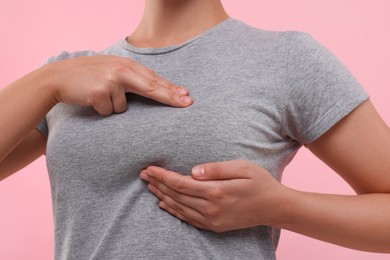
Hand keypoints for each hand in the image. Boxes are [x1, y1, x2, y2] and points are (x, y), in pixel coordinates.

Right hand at [45, 55, 191, 114]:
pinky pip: (109, 111)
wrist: (58, 77)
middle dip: (170, 97)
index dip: (171, 88)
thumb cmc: (88, 75)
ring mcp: (110, 81)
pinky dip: (101, 110)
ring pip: (123, 107)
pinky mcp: (99, 92)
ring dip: (113, 106)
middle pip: (151, 87)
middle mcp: (121, 71)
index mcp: (126, 64)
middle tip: (187, 103)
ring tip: (99, 95)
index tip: (186, 95)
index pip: (153, 78)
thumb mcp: (110, 69)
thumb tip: (153, 87)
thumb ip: (130, 76)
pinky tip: (91, 100)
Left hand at [140, 160, 288, 232]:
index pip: (180, 183)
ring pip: (179, 207)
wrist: (274, 207)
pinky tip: (164, 204)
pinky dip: (173, 211)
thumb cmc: (259, 183)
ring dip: (162, 196)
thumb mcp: (242, 167)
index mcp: (216, 191)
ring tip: (150, 186)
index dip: (162, 175)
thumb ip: (216, 168)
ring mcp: (211, 219)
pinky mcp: (213, 225)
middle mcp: (210, 208)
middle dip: (158, 183)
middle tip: (143, 174)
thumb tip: (193, 170)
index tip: (150, 168)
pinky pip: (187, 218)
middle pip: (176, 195)